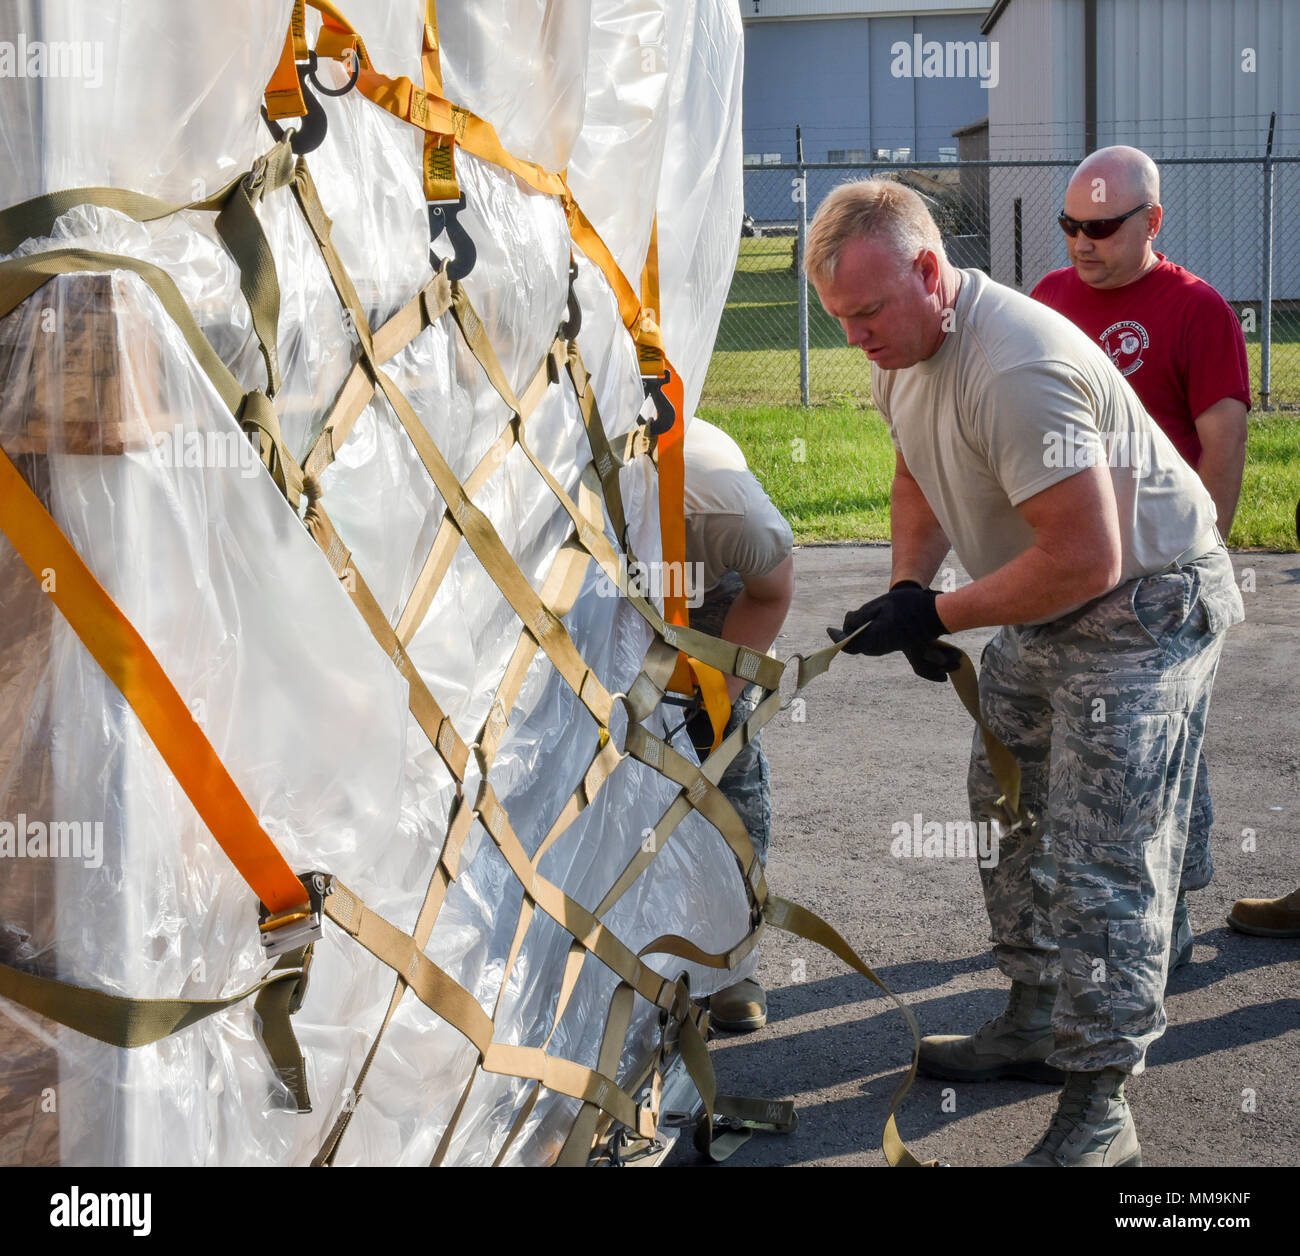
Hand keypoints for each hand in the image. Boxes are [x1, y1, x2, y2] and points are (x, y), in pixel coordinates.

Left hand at [827, 581, 956, 679]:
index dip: (836, 638)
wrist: (935, 613)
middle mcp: (880, 647)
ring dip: (858, 634)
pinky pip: (876, 643)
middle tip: (845, 621)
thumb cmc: (907, 605)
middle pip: (856, 645)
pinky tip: (872, 621)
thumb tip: (846, 625)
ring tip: (857, 619)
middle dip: (847, 634)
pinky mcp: (895, 645)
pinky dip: (869, 634)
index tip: (829, 630)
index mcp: (875, 638)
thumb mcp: (880, 605)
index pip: (849, 645)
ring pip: (866, 644)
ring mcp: (888, 648)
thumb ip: (860, 616)